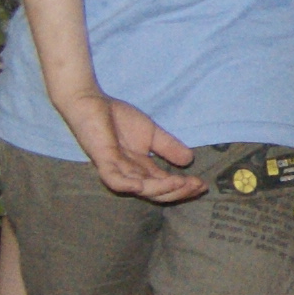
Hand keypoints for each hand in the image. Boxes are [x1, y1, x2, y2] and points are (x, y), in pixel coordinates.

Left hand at [57, 87, 203, 200]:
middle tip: (197, 186)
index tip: (203, 185)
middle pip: (155, 192)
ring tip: (181, 183)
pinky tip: (143, 186)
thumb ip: (168, 146)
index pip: (163, 184)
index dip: (183, 187)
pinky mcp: (103, 159)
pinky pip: (114, 179)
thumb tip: (190, 160)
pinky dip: (128, 186)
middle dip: (177, 192)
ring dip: (161, 189)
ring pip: (139, 188)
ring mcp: (115, 168)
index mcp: (140, 169)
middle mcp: (129, 174)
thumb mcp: (150, 132)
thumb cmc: (116, 117)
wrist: (90, 102)